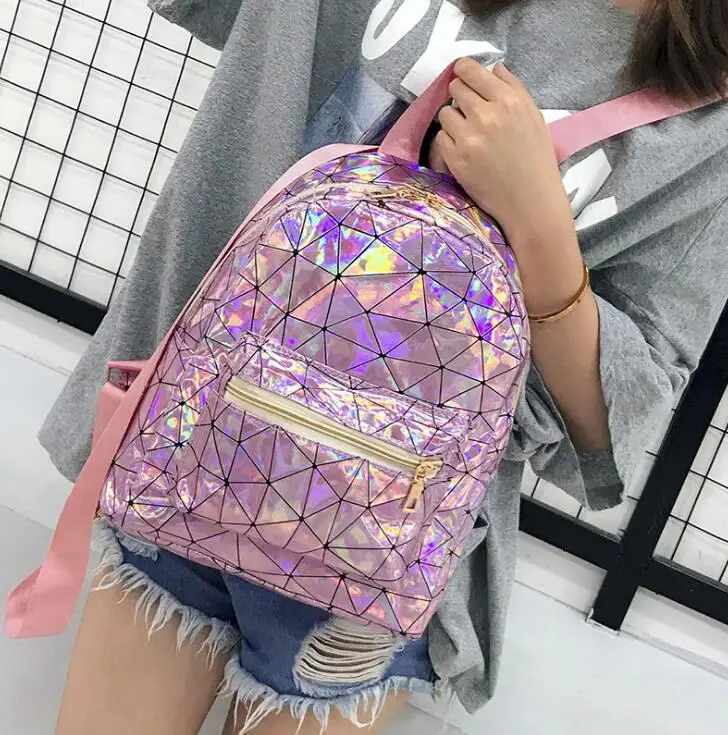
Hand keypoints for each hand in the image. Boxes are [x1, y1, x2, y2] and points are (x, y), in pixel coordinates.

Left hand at [430, 58, 584, 315]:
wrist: (530, 202)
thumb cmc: (536, 160)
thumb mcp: (534, 117)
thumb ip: (514, 88)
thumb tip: (494, 67)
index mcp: (510, 100)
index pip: (472, 71)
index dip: (463, 71)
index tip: (461, 75)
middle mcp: (488, 114)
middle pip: (455, 90)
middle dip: (459, 97)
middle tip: (468, 112)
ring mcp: (469, 137)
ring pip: (445, 114)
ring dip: (453, 121)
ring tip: (469, 135)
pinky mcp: (456, 158)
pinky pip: (441, 138)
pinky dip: (449, 143)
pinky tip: (465, 152)